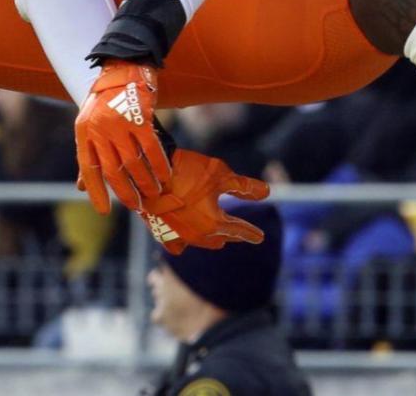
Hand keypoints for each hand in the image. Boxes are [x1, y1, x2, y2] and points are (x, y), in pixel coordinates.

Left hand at [74, 61, 169, 213]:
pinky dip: (160, 165)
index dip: (96, 191)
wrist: (124, 65)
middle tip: (137, 205)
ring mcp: (119, 123)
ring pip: (134, 163)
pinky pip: (152, 149)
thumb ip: (88, 154)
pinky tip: (166, 174)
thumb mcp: (89, 124)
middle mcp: (99, 129)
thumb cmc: (106, 98)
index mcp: (84, 131)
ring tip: (155, 192)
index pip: (89, 169)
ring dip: (146, 181)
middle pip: (114, 171)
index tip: (104, 211)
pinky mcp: (140, 117)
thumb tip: (82, 186)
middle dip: (126, 192)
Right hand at [140, 150, 270, 254]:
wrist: (147, 172)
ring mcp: (179, 236)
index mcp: (215, 223)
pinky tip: (188, 237)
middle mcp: (198, 236)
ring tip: (218, 233)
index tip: (260, 237)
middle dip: (232, 234)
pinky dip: (187, 241)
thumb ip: (244, 186)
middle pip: (221, 239)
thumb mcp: (221, 174)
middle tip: (239, 231)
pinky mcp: (162, 232)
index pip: (240, 230)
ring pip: (202, 242)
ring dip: (212, 237)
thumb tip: (267, 192)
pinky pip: (178, 244)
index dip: (252, 233)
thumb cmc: (187, 171)